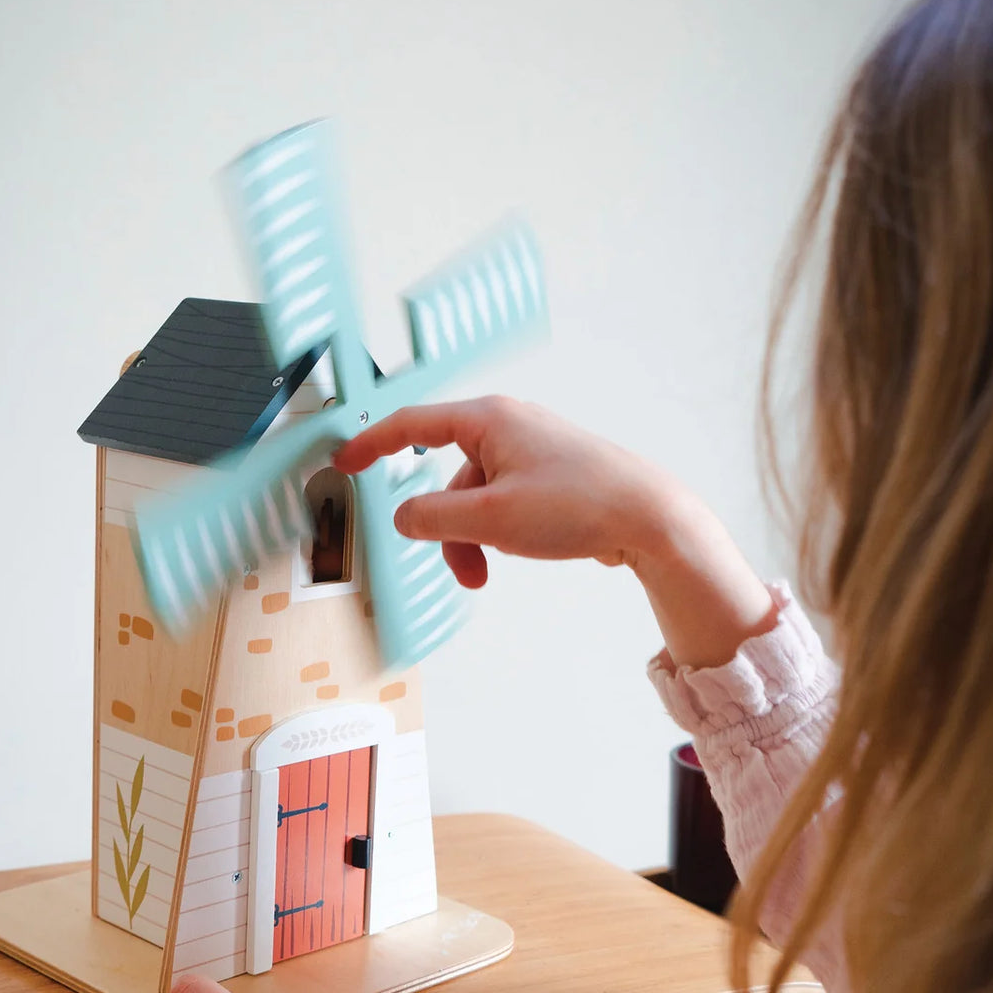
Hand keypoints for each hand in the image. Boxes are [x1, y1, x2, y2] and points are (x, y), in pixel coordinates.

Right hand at [336, 396, 777, 668]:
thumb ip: (432, 518)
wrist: (649, 518)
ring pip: (474, 498)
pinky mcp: (550, 476)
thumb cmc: (579, 505)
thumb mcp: (490, 518)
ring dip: (472, 539)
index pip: (410, 424)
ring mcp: (531, 451)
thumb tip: (403, 518)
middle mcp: (508, 426)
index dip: (371, 445)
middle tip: (460, 568)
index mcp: (488, 420)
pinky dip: (497, 532)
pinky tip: (519, 552)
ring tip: (489, 572)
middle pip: (446, 477)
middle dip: (444, 527)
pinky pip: (502, 503)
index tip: (344, 461)